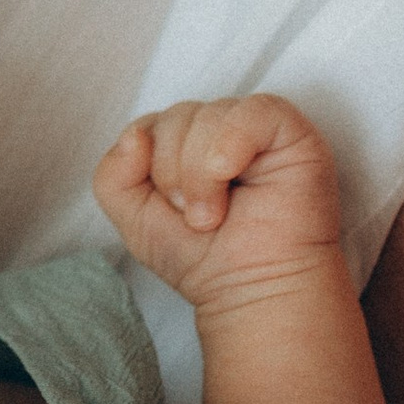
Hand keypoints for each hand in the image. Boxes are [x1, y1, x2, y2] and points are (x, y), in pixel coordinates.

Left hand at [94, 94, 344, 312]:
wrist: (251, 292)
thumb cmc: (202, 258)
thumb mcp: (134, 219)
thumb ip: (112, 175)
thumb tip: (134, 134)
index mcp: (183, 145)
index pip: (149, 125)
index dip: (149, 166)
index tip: (171, 210)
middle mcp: (218, 131)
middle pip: (175, 117)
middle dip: (173, 173)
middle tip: (197, 218)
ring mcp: (255, 130)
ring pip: (207, 115)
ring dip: (199, 174)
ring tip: (216, 213)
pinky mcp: (291, 133)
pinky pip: (253, 111)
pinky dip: (230, 143)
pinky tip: (228, 175)